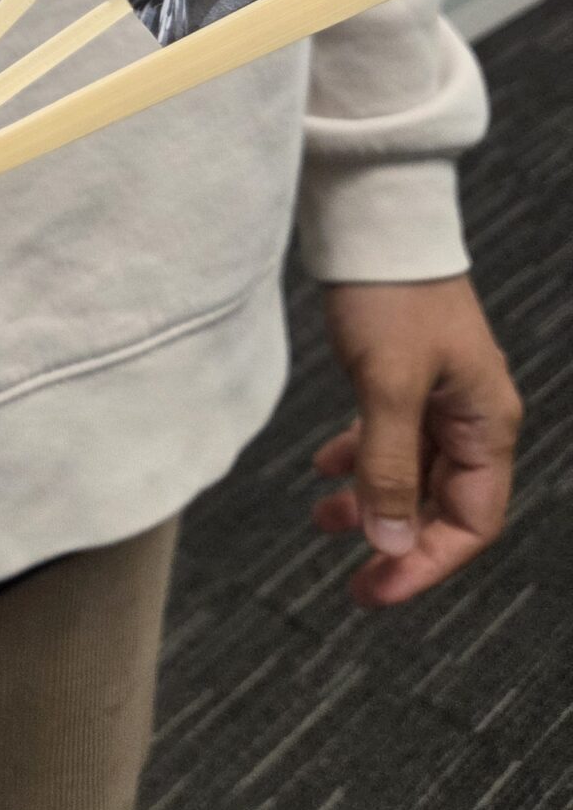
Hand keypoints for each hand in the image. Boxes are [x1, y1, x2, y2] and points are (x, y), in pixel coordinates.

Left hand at [313, 277, 522, 607]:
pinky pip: (390, 437)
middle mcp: (470, 415)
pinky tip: (325, 470)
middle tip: (351, 577)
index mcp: (486, 424)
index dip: (426, 561)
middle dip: (397, 539)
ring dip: (373, 501)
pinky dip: (360, 458)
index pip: (470, 521)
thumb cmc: (392, 295)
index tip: (376, 589)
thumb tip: (389, 542)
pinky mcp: (404, 375)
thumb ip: (388, 466)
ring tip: (324, 520)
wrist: (374, 220)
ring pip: (411, 472)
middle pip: (442, 503)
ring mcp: (438, 395)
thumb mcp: (387, 386)